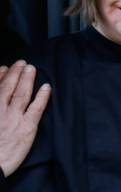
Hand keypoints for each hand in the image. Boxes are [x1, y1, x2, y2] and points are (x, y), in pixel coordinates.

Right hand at [0, 61, 50, 176]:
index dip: (0, 76)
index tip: (5, 68)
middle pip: (8, 87)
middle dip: (15, 73)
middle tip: (22, 63)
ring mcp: (14, 118)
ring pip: (22, 94)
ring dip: (27, 79)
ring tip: (31, 68)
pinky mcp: (27, 128)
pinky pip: (36, 108)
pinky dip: (42, 96)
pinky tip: (46, 87)